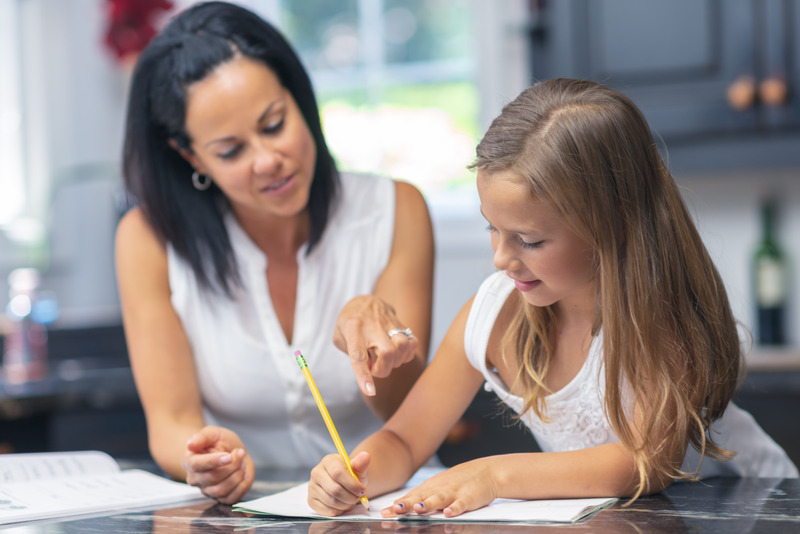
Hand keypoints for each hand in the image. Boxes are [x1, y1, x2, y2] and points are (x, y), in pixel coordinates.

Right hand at [183, 426, 253, 503]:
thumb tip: (190, 445)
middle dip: (232, 465)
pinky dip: (242, 485)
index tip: (229, 456)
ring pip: (221, 490)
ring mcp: (207, 490)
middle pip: (212, 477)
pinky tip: (243, 474)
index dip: (213, 461)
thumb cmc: (221, 442)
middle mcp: (195, 479)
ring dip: (237, 475)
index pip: (196, 465)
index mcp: (190, 461)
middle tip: (240, 453)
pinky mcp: (221, 498)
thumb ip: (202, 437)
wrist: (233, 452)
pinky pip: (231, 498)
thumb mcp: (214, 433)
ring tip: (242, 463)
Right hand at [308, 451, 369, 515]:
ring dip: (346, 504)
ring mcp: (312, 487)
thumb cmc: (351, 475)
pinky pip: (327, 510)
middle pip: (335, 489)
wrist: (344, 484)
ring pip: (332, 501)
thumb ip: (361, 464)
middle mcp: (316, 472)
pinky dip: (339, 511)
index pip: (338, 473)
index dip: (352, 484)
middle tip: (357, 497)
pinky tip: (343, 505)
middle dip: (350, 497)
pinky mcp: (311, 500)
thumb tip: (366, 456)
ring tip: (351, 500)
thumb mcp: (358, 469)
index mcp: (328, 461)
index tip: (362, 491)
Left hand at [334, 295, 418, 395]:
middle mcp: (372, 325)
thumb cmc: (349, 323)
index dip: (364, 375)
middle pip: (387, 352)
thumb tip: (369, 369)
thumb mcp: (340, 337)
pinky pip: (412, 342)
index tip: (370, 391)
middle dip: (384, 369)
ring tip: (386, 360)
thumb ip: (351, 354)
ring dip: (396, 361)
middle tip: (375, 368)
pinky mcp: (401, 323)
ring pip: (403, 346)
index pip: (359, 355)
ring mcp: (389, 322)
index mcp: (353, 328)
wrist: (364, 300)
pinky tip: (397, 353)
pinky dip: (407, 354)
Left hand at [382, 459, 498, 518]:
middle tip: (395, 510)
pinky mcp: (469, 497)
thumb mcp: (435, 487)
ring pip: (439, 499)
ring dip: (428, 504)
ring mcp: (454, 493)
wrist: (486, 472)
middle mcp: (439, 489)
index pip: (410, 498)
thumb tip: (395, 506)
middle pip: (421, 498)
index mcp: (430, 488)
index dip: (398, 505)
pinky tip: (449, 513)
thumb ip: (417, 498)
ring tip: (418, 509)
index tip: (384, 513)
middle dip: (408, 504)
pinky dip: (455, 508)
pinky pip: (461, 503)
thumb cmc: (457, 482)